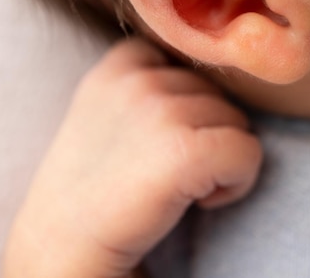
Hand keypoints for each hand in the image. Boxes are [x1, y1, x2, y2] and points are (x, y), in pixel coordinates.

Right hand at [4, 38, 261, 277]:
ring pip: (236, 121)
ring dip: (220, 157)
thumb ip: (147, 87)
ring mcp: (160, 111)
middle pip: (216, 92)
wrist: (62, 247)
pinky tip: (199, 202)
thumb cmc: (93, 188)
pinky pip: (247, 152)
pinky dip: (238, 182)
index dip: (185, 103)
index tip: (160, 142)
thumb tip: (210, 83)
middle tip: (168, 171)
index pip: (184, 62)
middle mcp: (139, 78)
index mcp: (118, 66)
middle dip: (204, 131)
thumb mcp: (105, 114)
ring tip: (178, 187)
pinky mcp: (184, 150)